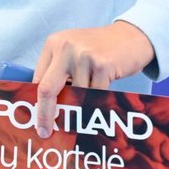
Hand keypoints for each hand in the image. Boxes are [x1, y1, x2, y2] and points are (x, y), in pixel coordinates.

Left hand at [32, 21, 154, 137]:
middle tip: (45, 132)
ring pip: (76, 96)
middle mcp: (66, 48)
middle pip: (47, 89)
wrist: (131, 36)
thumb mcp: (73, 52)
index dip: (37, 103)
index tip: (37, 120)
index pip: (38, 80)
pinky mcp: (102, 65)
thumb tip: (45, 106)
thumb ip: (58, 72)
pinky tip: (103, 92)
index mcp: (54, 44)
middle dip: (45, 114)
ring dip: (82, 102)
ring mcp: (84, 56)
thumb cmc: (99, 49)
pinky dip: (97, 100)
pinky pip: (94, 95)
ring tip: (92, 95)